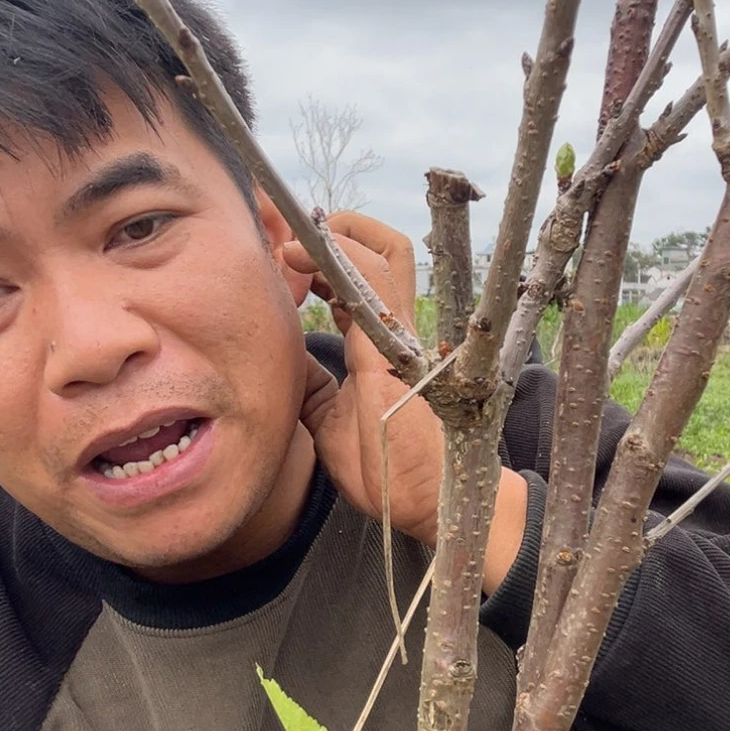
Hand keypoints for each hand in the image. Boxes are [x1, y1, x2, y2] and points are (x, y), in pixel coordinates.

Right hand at [282, 211, 528, 591]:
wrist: (445, 500)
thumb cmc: (395, 478)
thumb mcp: (335, 439)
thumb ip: (309, 391)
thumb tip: (284, 352)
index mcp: (386, 352)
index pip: (364, 271)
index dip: (324, 247)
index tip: (285, 251)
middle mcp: (402, 336)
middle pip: (386, 251)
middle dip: (342, 230)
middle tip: (295, 244)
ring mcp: (407, 343)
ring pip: (384, 273)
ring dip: (343, 257)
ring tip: (297, 267)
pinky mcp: (403, 356)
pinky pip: (375, 305)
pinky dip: (344, 289)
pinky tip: (316, 298)